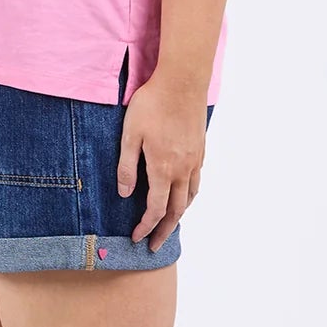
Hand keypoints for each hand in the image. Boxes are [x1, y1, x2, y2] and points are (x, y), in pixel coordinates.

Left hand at [116, 69, 207, 250]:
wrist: (182, 81)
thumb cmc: (152, 105)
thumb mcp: (130, 134)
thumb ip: (127, 167)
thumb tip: (125, 194)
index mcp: (163, 169)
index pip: (155, 209)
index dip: (146, 227)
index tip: (136, 237)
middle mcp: (183, 170)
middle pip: (176, 211)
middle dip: (164, 231)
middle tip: (155, 245)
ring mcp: (195, 160)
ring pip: (190, 198)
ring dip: (179, 215)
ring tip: (169, 224)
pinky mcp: (200, 150)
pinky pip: (197, 182)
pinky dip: (190, 196)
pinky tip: (183, 195)